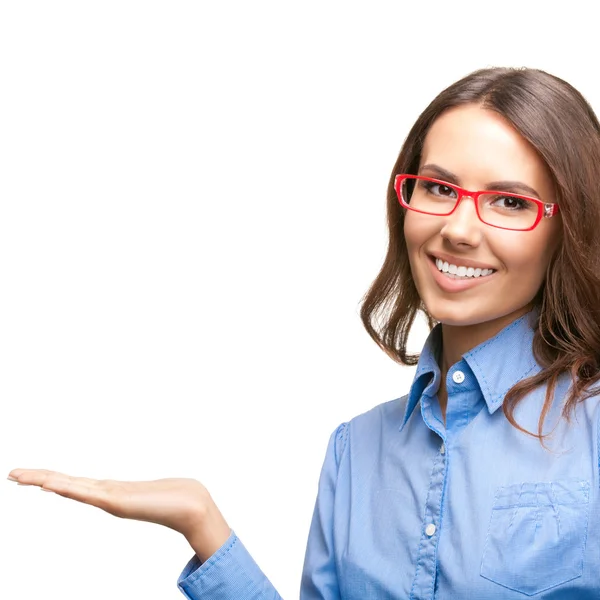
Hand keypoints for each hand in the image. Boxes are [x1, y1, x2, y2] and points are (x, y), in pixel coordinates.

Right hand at [7, 469, 231, 561]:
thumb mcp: (146, 489)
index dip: (50, 478)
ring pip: (70, 487)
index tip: (29, 474)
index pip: (73, 483)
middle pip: (65, 484)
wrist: (190, 506)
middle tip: (11, 473)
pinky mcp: (117, 502)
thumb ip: (137, 490)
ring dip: (45, 480)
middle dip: (38, 478)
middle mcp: (104, 495)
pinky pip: (86, 493)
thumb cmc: (171, 497)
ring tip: (21, 475)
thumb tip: (135, 489)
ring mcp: (109, 499)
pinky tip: (51, 484)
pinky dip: (67, 488)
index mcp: (109, 491)